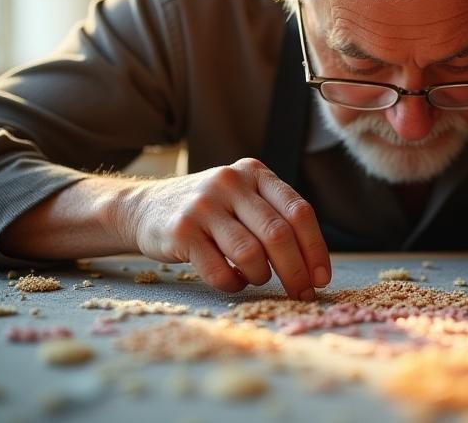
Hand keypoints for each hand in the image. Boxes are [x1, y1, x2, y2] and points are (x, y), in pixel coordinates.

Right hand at [120, 158, 329, 298]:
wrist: (145, 208)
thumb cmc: (210, 211)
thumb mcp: (243, 198)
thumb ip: (276, 218)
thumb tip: (315, 267)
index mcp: (255, 173)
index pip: (299, 211)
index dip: (316, 249)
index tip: (322, 278)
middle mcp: (231, 183)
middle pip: (279, 235)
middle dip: (296, 271)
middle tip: (302, 293)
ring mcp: (204, 205)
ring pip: (251, 254)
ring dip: (261, 277)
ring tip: (257, 279)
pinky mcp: (181, 231)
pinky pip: (219, 270)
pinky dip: (232, 284)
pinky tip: (231, 281)